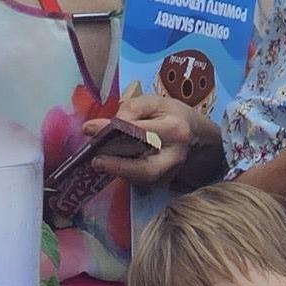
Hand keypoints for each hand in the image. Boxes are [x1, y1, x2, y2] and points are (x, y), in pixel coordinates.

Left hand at [84, 92, 223, 192]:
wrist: (196, 135)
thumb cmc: (172, 114)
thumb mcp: (154, 101)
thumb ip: (132, 108)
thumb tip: (105, 125)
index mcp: (174, 129)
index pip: (139, 131)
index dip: (112, 131)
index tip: (89, 129)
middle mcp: (174, 156)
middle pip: (144, 169)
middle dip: (118, 166)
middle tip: (95, 161)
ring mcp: (170, 173)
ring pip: (140, 178)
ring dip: (118, 171)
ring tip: (99, 161)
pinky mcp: (163, 183)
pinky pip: (140, 181)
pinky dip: (124, 173)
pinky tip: (112, 165)